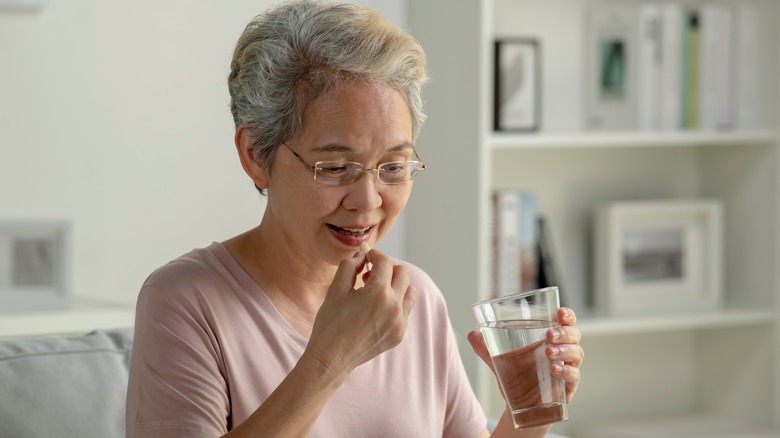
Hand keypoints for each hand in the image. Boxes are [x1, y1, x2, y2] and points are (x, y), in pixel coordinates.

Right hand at [306, 248, 416, 375]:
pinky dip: (395, 304)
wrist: (332, 358)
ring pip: (410, 291)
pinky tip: (375, 311)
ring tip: (376, 291)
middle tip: (369, 274)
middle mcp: (394, 306)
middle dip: (387, 268)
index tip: (367, 256)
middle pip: (403, 273)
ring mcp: (399, 322)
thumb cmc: (331, 323)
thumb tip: (362, 256)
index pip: (385, 262)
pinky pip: (405, 310)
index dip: (375, 254)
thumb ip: (350, 266)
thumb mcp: (336, 289)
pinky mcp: (399, 334)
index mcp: (378, 292)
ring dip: (396, 285)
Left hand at [467, 307, 583, 403]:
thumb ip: (485, 347)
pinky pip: (574, 377)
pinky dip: (566, 372)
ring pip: (576, 354)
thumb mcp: (498, 360)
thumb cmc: (515, 377)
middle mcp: (563, 352)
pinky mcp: (567, 388)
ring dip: (564, 351)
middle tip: (548, 335)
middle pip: (574, 336)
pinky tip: (554, 369)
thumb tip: (472, 334)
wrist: (517, 407)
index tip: (559, 312)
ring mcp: (567, 369)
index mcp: (550, 339)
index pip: (565, 323)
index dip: (567, 315)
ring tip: (548, 351)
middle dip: (564, 333)